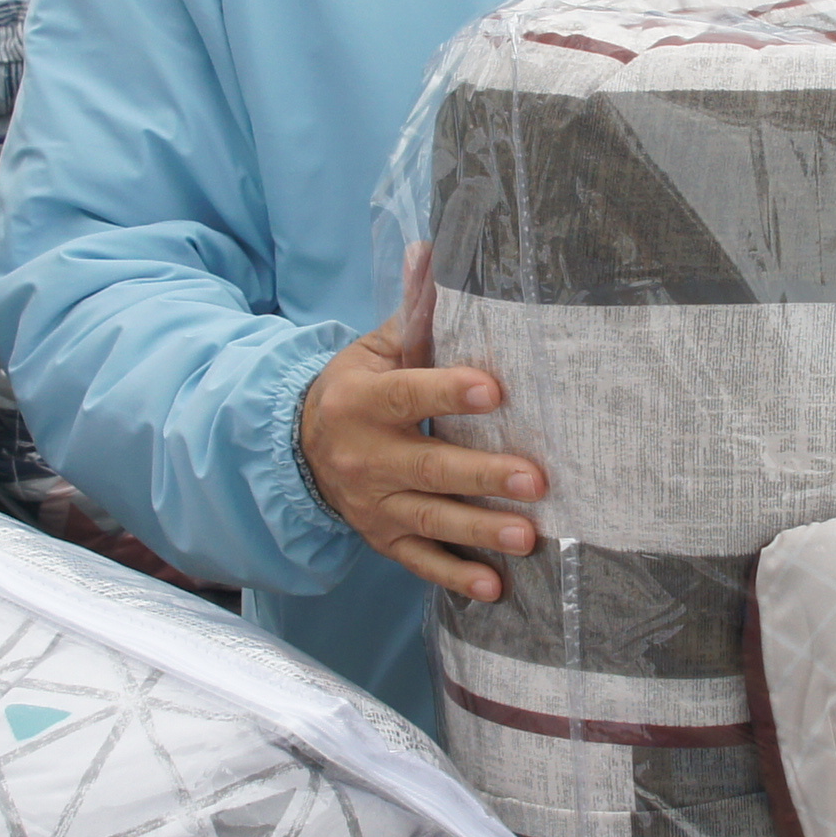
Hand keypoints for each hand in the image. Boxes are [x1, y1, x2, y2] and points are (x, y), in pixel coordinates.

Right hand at [299, 248, 546, 601]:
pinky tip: (494, 587)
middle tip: (536, 479)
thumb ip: (413, 310)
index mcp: (364, 400)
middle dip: (483, 475)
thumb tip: (431, 249)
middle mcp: (366, 456)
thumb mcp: (375, 347)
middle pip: (429, 466)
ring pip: (430, 518)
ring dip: (479, 530)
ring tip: (527, 537)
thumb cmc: (356, 389)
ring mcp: (374, 503)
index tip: (496, 390)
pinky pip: (419, 562)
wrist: (299, 448)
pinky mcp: (383, 537)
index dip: (450, 392)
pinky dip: (454, 576)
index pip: (410, 395)